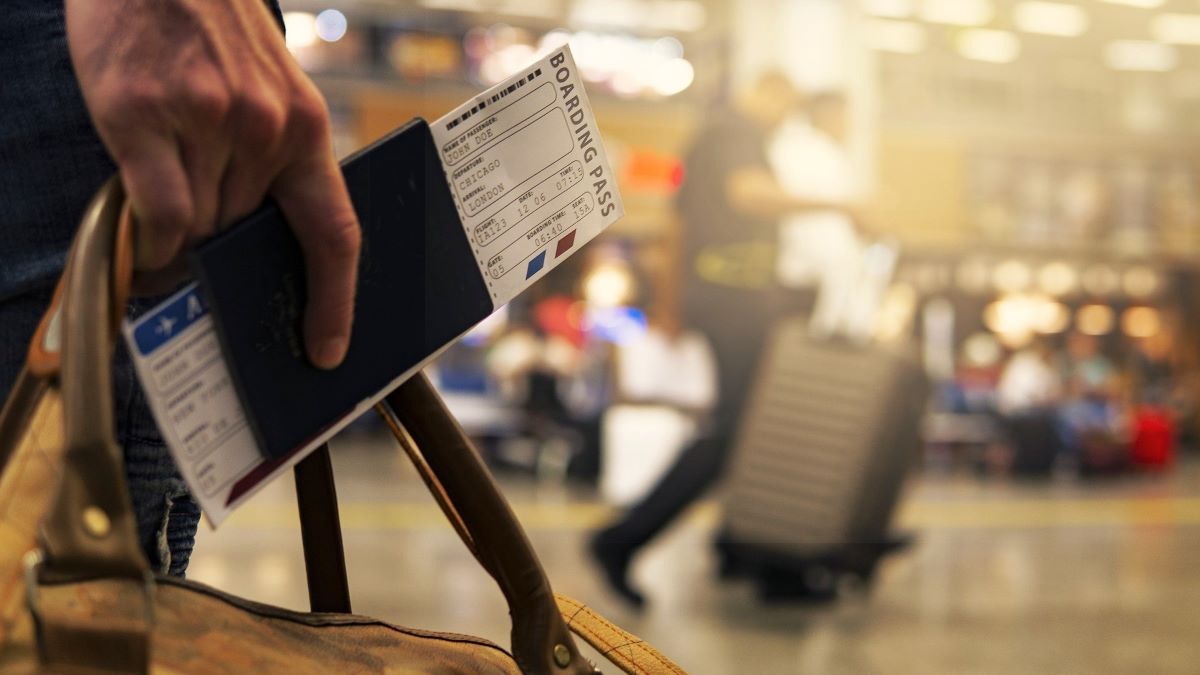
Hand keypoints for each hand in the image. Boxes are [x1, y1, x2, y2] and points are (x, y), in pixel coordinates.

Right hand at [66, 0, 359, 368]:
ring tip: (162, 218)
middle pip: (243, 237)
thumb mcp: (270, 93)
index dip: (335, 300)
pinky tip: (144, 236)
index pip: (334, 232)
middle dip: (221, 251)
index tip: (327, 349)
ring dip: (179, 241)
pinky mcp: (142, 116)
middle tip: (200, 251)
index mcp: (305, 129)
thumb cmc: (213, 35)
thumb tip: (251, 245)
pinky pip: (156, 213)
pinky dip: (149, 239)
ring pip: (197, 230)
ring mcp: (205, 122)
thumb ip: (271, 163)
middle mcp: (263, 130)